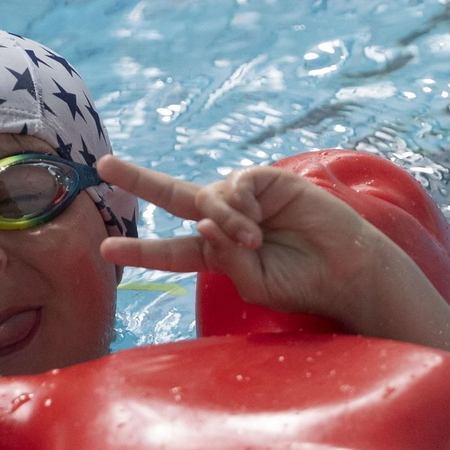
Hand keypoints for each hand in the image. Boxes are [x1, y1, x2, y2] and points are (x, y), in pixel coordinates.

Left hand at [96, 155, 382, 321]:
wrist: (346, 270)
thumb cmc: (300, 283)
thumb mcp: (252, 281)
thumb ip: (222, 256)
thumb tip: (202, 222)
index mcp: (217, 253)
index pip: (171, 251)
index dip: (140, 250)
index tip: (105, 248)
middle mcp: (226, 221)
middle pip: (175, 197)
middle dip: (139, 180)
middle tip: (102, 166)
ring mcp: (246, 199)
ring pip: (210, 197)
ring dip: (223, 218)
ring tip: (253, 238)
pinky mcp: (269, 181)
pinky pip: (236, 184)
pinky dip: (238, 204)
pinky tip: (257, 222)